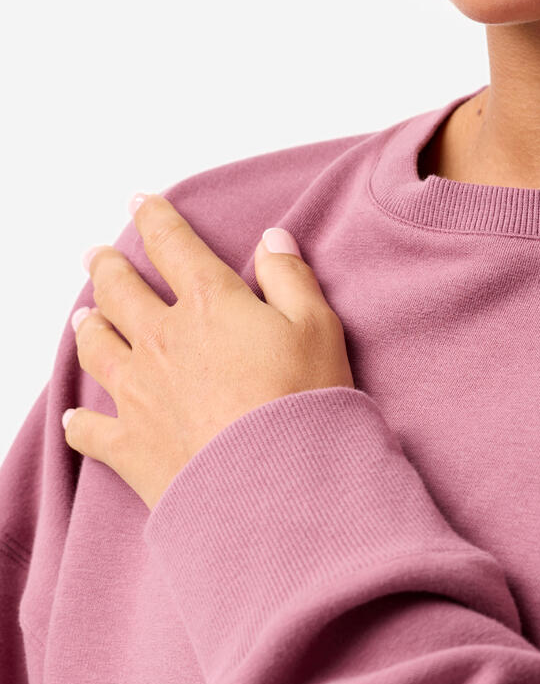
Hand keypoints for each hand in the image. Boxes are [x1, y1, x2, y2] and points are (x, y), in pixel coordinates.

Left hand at [63, 193, 355, 510]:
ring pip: (97, 347)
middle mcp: (162, 340)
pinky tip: (76, 417)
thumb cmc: (304, 400)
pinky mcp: (129, 444)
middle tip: (99, 256)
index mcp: (210, 306)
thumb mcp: (318, 326)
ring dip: (89, 327)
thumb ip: (291, 278)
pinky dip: (81, 420)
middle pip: (121, 292)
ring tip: (84, 317)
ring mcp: (139, 392)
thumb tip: (272, 238)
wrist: (276, 480)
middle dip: (108, 268)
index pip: (174, 247)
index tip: (142, 202)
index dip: (156, 219)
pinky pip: (90, 429)